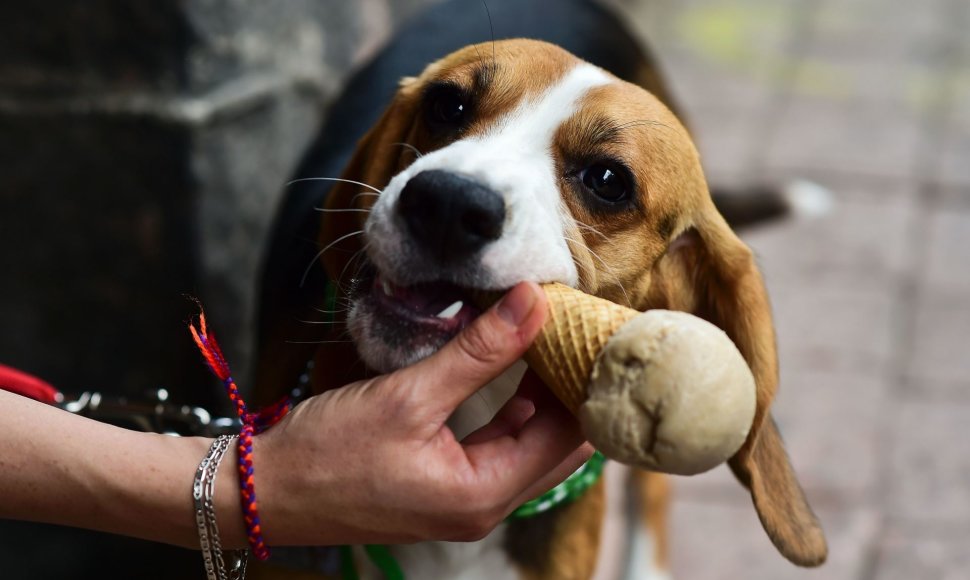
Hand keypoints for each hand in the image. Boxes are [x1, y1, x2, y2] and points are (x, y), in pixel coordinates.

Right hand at [253, 281, 591, 545]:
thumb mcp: (409, 394)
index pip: (570, 437)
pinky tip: (512, 370)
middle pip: (560, 446)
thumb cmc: (327, 452)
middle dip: (572, 390)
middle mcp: (484, 507)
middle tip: (576, 331)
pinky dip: (514, 410)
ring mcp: (465, 500)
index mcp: (483, 494)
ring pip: (532, 446)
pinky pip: (500, 448)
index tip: (589, 331)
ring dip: (544, 397)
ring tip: (549, 339)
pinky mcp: (445, 488)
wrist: (265, 491)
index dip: (584, 382)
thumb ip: (479, 351)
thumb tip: (533, 302)